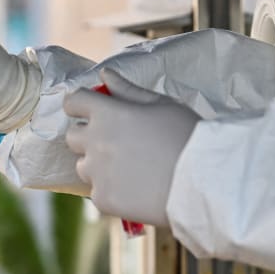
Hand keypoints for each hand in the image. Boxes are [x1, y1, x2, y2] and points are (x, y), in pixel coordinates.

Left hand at [63, 69, 199, 226]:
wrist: (202, 181)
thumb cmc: (186, 136)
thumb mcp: (161, 104)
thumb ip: (128, 90)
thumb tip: (105, 75)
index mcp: (107, 114)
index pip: (74, 102)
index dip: (80, 104)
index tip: (87, 109)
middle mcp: (95, 142)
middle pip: (72, 136)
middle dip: (87, 136)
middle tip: (115, 142)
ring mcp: (96, 172)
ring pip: (83, 166)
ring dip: (97, 165)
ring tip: (129, 168)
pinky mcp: (103, 198)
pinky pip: (97, 192)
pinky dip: (111, 190)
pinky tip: (135, 188)